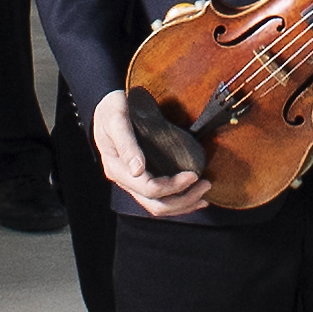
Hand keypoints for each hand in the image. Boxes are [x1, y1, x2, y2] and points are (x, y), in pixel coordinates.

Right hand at [94, 88, 211, 218]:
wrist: (106, 106)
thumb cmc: (111, 109)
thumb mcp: (116, 120)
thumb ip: (126, 144)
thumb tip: (137, 170)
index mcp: (117, 168)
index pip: (149, 188)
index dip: (173, 186)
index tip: (193, 175)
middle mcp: (125, 179)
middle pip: (156, 204)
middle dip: (183, 199)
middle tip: (205, 184)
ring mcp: (132, 181)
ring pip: (158, 206)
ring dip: (183, 204)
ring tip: (204, 195)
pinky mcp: (141, 178)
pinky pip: (159, 197)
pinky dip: (178, 200)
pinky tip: (193, 196)